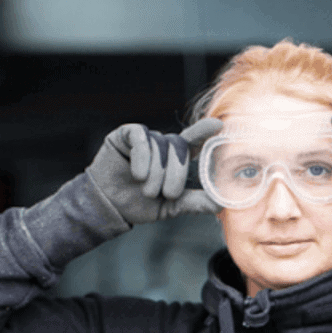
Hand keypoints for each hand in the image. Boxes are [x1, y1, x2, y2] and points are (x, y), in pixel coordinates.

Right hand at [86, 118, 222, 224]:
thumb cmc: (140, 204)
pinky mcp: (126, 135)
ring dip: (156, 172)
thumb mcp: (173, 206)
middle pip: (179, 147)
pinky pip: (142, 138)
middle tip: (166, 194)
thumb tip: (222, 202)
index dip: (205, 132)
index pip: (194, 142)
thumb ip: (196, 202)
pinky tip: (137, 174)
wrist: (109, 207)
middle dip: (176, 174)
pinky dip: (142, 157)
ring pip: (160, 146)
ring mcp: (145, 138)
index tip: (218, 126)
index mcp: (176, 160)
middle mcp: (162, 146)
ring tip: (146, 189)